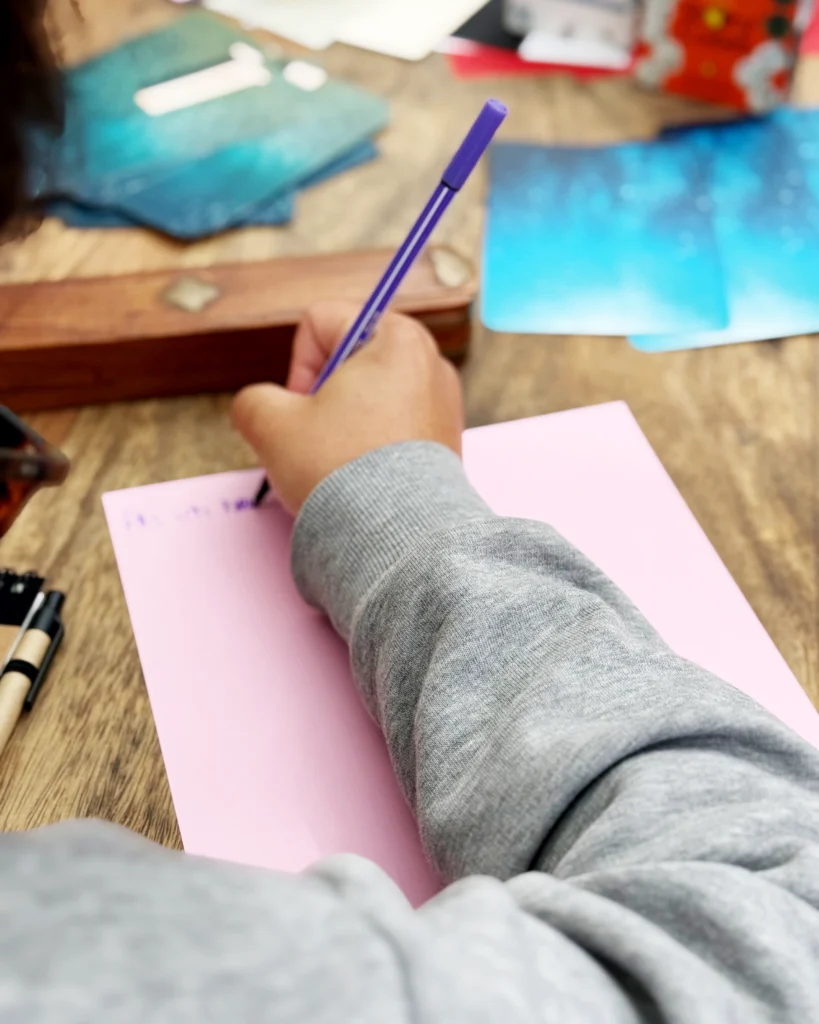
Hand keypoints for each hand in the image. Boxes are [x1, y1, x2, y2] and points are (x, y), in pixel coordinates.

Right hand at [232, 302, 463, 514]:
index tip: (303, 407)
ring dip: (345, 425)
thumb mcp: (271, 425)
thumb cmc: (342, 472)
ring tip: (344, 463)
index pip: (321, 322)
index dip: (298, 365)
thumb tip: (262, 407)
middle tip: (319, 437)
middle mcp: (429, 361)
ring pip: (370, 397)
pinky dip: (373, 447)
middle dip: (324, 398)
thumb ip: (254, 400)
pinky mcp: (447, 441)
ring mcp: (444, 403)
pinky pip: (394, 428)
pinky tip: (365, 479)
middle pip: (349, 361)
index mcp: (395, 336)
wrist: (397, 536)